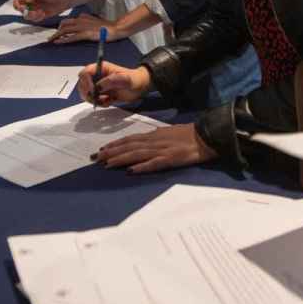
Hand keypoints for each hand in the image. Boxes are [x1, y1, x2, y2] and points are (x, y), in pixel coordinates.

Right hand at [14, 0, 70, 21]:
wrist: (63, 1)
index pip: (17, 1)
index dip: (16, 4)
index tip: (22, 7)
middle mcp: (30, 4)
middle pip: (20, 10)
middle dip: (24, 12)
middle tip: (30, 12)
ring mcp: (34, 10)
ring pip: (27, 16)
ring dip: (32, 16)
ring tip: (41, 12)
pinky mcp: (39, 16)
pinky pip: (34, 19)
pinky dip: (38, 18)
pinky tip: (43, 14)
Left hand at [50, 14, 123, 44]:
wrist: (115, 28)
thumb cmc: (107, 26)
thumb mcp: (94, 20)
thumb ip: (86, 20)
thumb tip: (81, 20)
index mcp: (82, 17)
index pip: (68, 20)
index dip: (61, 26)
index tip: (57, 32)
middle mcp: (81, 20)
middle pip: (63, 24)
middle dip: (56, 31)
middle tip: (51, 38)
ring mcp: (83, 27)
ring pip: (65, 30)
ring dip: (56, 36)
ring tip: (51, 41)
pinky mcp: (86, 34)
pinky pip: (72, 37)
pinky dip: (64, 40)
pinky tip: (59, 42)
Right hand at [77, 63, 150, 106]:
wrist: (140, 87)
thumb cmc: (135, 79)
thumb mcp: (126, 79)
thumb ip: (112, 81)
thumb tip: (98, 87)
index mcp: (101, 68)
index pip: (85, 72)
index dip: (86, 82)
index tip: (94, 90)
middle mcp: (97, 76)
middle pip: (82, 84)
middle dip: (87, 93)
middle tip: (97, 98)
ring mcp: (98, 85)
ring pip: (86, 93)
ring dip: (93, 99)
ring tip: (106, 100)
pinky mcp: (101, 94)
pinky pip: (93, 100)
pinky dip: (99, 103)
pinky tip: (109, 102)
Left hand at [93, 124, 217, 173]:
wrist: (207, 135)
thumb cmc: (188, 135)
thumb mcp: (168, 132)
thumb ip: (155, 137)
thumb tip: (141, 141)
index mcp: (154, 135)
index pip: (130, 139)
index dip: (115, 144)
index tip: (101, 149)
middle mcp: (155, 141)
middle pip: (129, 146)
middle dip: (111, 152)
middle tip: (95, 158)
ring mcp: (163, 150)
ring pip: (137, 154)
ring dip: (121, 159)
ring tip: (107, 164)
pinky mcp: (172, 159)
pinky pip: (155, 163)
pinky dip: (142, 167)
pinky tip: (131, 171)